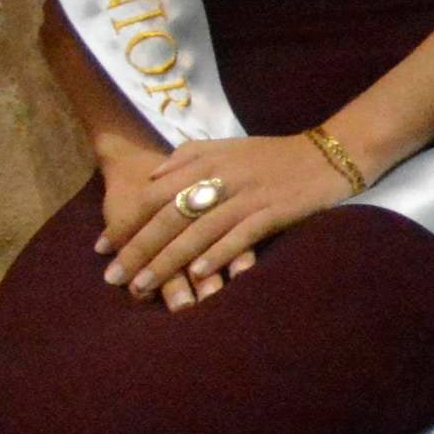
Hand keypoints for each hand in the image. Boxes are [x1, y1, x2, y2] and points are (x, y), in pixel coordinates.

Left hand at [100, 131, 355, 307]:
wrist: (331, 154)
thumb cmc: (274, 154)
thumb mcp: (228, 146)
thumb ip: (188, 156)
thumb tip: (151, 177)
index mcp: (207, 161)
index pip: (154, 193)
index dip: (126, 221)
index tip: (103, 247)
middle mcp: (223, 178)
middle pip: (170, 217)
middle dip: (138, 249)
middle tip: (113, 278)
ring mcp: (250, 196)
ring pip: (199, 231)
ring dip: (169, 261)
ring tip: (143, 286)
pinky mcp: (275, 211)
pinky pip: (241, 236)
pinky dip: (219, 255)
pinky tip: (199, 275)